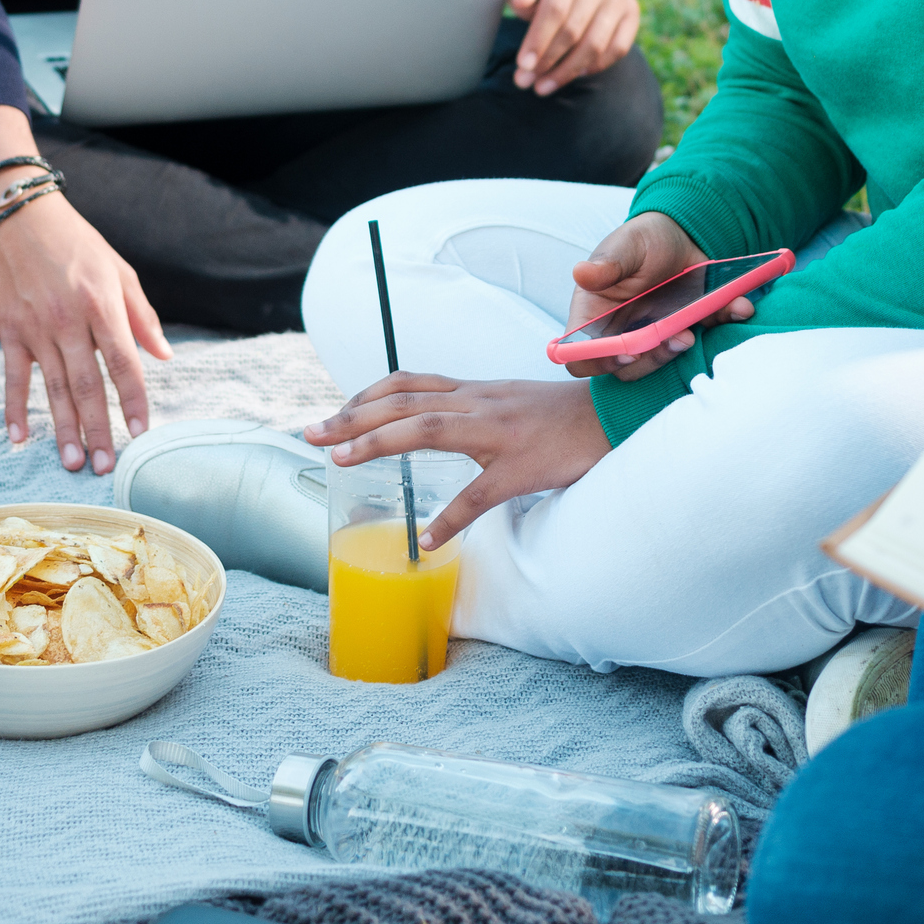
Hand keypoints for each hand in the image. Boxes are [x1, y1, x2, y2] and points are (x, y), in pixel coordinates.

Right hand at [0, 190, 173, 472]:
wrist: (19, 217)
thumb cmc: (77, 243)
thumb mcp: (119, 270)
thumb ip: (141, 316)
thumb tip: (165, 356)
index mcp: (102, 304)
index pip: (123, 362)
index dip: (133, 399)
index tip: (140, 431)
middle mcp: (68, 320)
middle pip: (86, 384)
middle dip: (97, 428)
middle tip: (104, 466)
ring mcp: (36, 328)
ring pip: (52, 388)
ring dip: (63, 428)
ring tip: (73, 462)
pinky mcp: (10, 330)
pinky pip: (14, 377)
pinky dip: (16, 408)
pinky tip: (20, 437)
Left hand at [318, 373, 607, 546]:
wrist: (612, 417)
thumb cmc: (557, 417)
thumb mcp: (504, 404)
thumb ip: (466, 413)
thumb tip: (426, 429)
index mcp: (473, 393)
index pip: (406, 384)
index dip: (363, 396)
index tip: (331, 417)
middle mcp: (478, 404)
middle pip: (402, 402)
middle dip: (351, 416)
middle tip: (311, 434)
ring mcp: (498, 434)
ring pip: (427, 429)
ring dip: (378, 443)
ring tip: (339, 461)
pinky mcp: (521, 468)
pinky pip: (479, 496)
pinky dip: (450, 518)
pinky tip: (427, 539)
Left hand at [507, 0, 640, 94]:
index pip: (555, 9)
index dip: (539, 41)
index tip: (522, 65)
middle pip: (574, 30)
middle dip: (548, 61)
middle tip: (527, 82)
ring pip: (595, 44)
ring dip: (568, 71)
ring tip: (544, 85)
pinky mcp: (631, 10)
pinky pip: (618, 48)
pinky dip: (595, 66)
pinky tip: (573, 74)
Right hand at [557, 210, 756, 380]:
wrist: (682, 234)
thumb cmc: (642, 239)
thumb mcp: (626, 245)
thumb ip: (608, 263)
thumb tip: (582, 274)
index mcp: (594, 314)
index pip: (580, 355)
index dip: (597, 362)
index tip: (625, 351)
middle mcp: (620, 331)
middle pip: (624, 368)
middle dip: (649, 360)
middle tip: (674, 339)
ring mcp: (653, 336)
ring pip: (658, 363)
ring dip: (676, 354)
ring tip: (692, 331)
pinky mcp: (685, 331)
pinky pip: (704, 339)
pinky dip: (723, 324)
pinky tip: (738, 307)